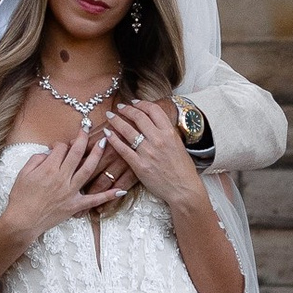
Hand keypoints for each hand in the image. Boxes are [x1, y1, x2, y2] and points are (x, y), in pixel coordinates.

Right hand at [0, 130, 130, 243]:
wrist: (22, 221)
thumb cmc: (20, 197)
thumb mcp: (23, 173)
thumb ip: (37, 159)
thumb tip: (49, 153)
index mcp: (49, 169)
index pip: (60, 148)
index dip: (60, 143)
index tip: (59, 145)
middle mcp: (62, 178)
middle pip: (76, 153)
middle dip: (83, 138)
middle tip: (88, 128)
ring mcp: (71, 192)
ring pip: (88, 170)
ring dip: (97, 155)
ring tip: (105, 142)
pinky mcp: (75, 205)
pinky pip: (94, 200)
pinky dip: (108, 195)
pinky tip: (121, 190)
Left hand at [99, 96, 205, 210]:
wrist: (184, 189)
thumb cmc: (183, 169)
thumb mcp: (178, 145)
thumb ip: (166, 134)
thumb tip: (154, 124)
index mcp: (169, 132)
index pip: (153, 110)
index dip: (141, 104)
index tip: (134, 102)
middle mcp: (158, 139)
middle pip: (138, 117)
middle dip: (126, 109)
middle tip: (119, 107)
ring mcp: (148, 152)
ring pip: (127, 130)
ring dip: (116, 121)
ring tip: (110, 117)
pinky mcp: (139, 165)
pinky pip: (123, 149)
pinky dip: (113, 140)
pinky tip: (107, 134)